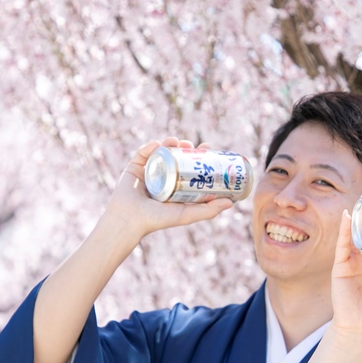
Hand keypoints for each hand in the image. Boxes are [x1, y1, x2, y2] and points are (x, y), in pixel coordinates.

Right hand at [101, 137, 233, 241]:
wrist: (129, 220)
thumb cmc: (157, 220)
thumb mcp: (186, 215)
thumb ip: (208, 210)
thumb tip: (232, 203)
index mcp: (174, 185)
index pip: (189, 166)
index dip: (199, 156)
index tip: (208, 148)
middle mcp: (162, 176)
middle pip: (176, 156)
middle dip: (185, 147)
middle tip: (193, 144)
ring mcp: (147, 170)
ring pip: (160, 151)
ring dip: (169, 142)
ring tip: (177, 142)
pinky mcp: (133, 167)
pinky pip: (142, 153)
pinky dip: (149, 146)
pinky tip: (157, 144)